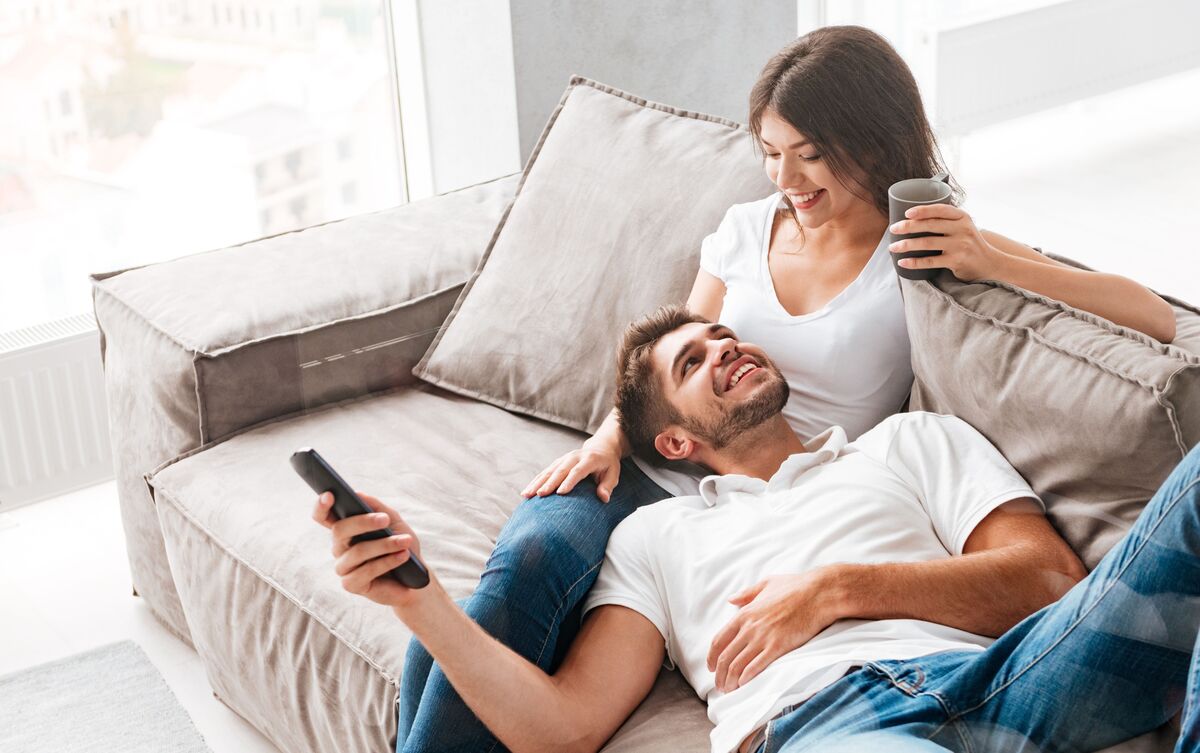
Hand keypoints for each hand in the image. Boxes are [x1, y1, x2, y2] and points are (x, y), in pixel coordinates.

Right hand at [311, 490, 434, 609]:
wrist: (416, 579)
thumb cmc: (402, 546)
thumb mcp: (394, 522)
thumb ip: (376, 507)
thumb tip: (358, 494)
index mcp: (345, 530)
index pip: (324, 517)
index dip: (322, 506)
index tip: (329, 494)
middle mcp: (339, 548)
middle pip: (339, 530)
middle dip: (363, 522)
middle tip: (385, 519)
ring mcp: (343, 567)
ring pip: (358, 551)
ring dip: (385, 544)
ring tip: (405, 541)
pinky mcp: (351, 584)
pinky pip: (367, 570)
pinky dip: (388, 561)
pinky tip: (403, 556)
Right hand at [521, 438, 622, 501]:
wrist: (600, 448)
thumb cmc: (607, 464)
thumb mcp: (613, 473)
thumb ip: (608, 485)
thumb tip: (603, 498)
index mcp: (589, 459)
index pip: (578, 471)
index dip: (569, 481)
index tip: (561, 492)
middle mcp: (574, 457)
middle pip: (560, 470)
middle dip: (549, 483)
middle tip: (540, 495)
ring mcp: (564, 459)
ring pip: (549, 471)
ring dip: (537, 482)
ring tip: (527, 494)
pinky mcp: (557, 463)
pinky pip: (545, 472)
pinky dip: (535, 482)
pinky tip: (526, 492)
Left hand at [706, 570, 840, 692]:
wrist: (818, 594)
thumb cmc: (795, 587)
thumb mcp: (766, 583)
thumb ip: (746, 593)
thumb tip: (731, 599)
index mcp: (744, 613)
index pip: (719, 640)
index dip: (712, 656)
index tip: (711, 667)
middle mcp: (749, 627)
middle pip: (726, 657)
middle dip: (719, 675)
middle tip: (720, 686)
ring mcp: (763, 638)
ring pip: (738, 665)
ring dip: (730, 681)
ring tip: (729, 690)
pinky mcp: (778, 647)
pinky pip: (756, 667)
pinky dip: (746, 679)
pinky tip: (743, 685)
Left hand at [888, 204, 1004, 281]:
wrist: (990, 263)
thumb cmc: (970, 243)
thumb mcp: (964, 226)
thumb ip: (947, 220)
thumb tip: (914, 217)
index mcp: (962, 217)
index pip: (940, 209)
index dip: (922, 210)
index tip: (906, 213)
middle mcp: (962, 229)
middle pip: (930, 225)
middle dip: (908, 226)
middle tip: (893, 229)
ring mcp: (960, 245)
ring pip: (927, 243)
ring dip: (907, 245)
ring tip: (893, 247)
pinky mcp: (956, 261)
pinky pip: (930, 261)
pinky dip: (914, 262)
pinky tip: (903, 262)